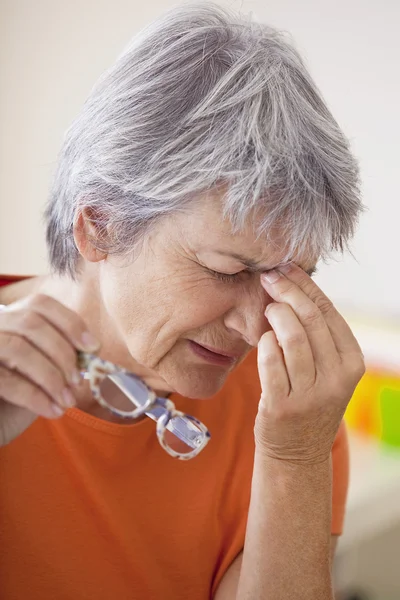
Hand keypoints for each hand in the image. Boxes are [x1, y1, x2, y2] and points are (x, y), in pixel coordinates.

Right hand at [0, 294, 98, 445]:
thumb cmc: (23, 394)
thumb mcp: (46, 368)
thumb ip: (63, 353)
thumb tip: (92, 350)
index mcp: (11, 317)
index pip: (41, 304)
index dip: (70, 322)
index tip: (93, 347)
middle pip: (31, 324)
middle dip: (62, 353)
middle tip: (78, 381)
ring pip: (18, 349)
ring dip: (51, 377)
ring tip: (67, 401)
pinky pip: (7, 380)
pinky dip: (35, 396)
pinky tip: (53, 411)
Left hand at [255, 263, 364, 463]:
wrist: (297, 452)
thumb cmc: (308, 399)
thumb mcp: (327, 369)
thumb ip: (318, 334)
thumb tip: (295, 283)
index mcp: (352, 362)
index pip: (328, 311)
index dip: (304, 284)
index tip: (284, 267)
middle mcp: (337, 379)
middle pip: (310, 319)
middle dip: (286, 290)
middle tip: (267, 276)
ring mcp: (310, 395)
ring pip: (291, 337)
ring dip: (275, 314)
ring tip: (267, 308)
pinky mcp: (282, 406)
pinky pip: (269, 361)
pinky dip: (264, 343)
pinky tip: (262, 339)